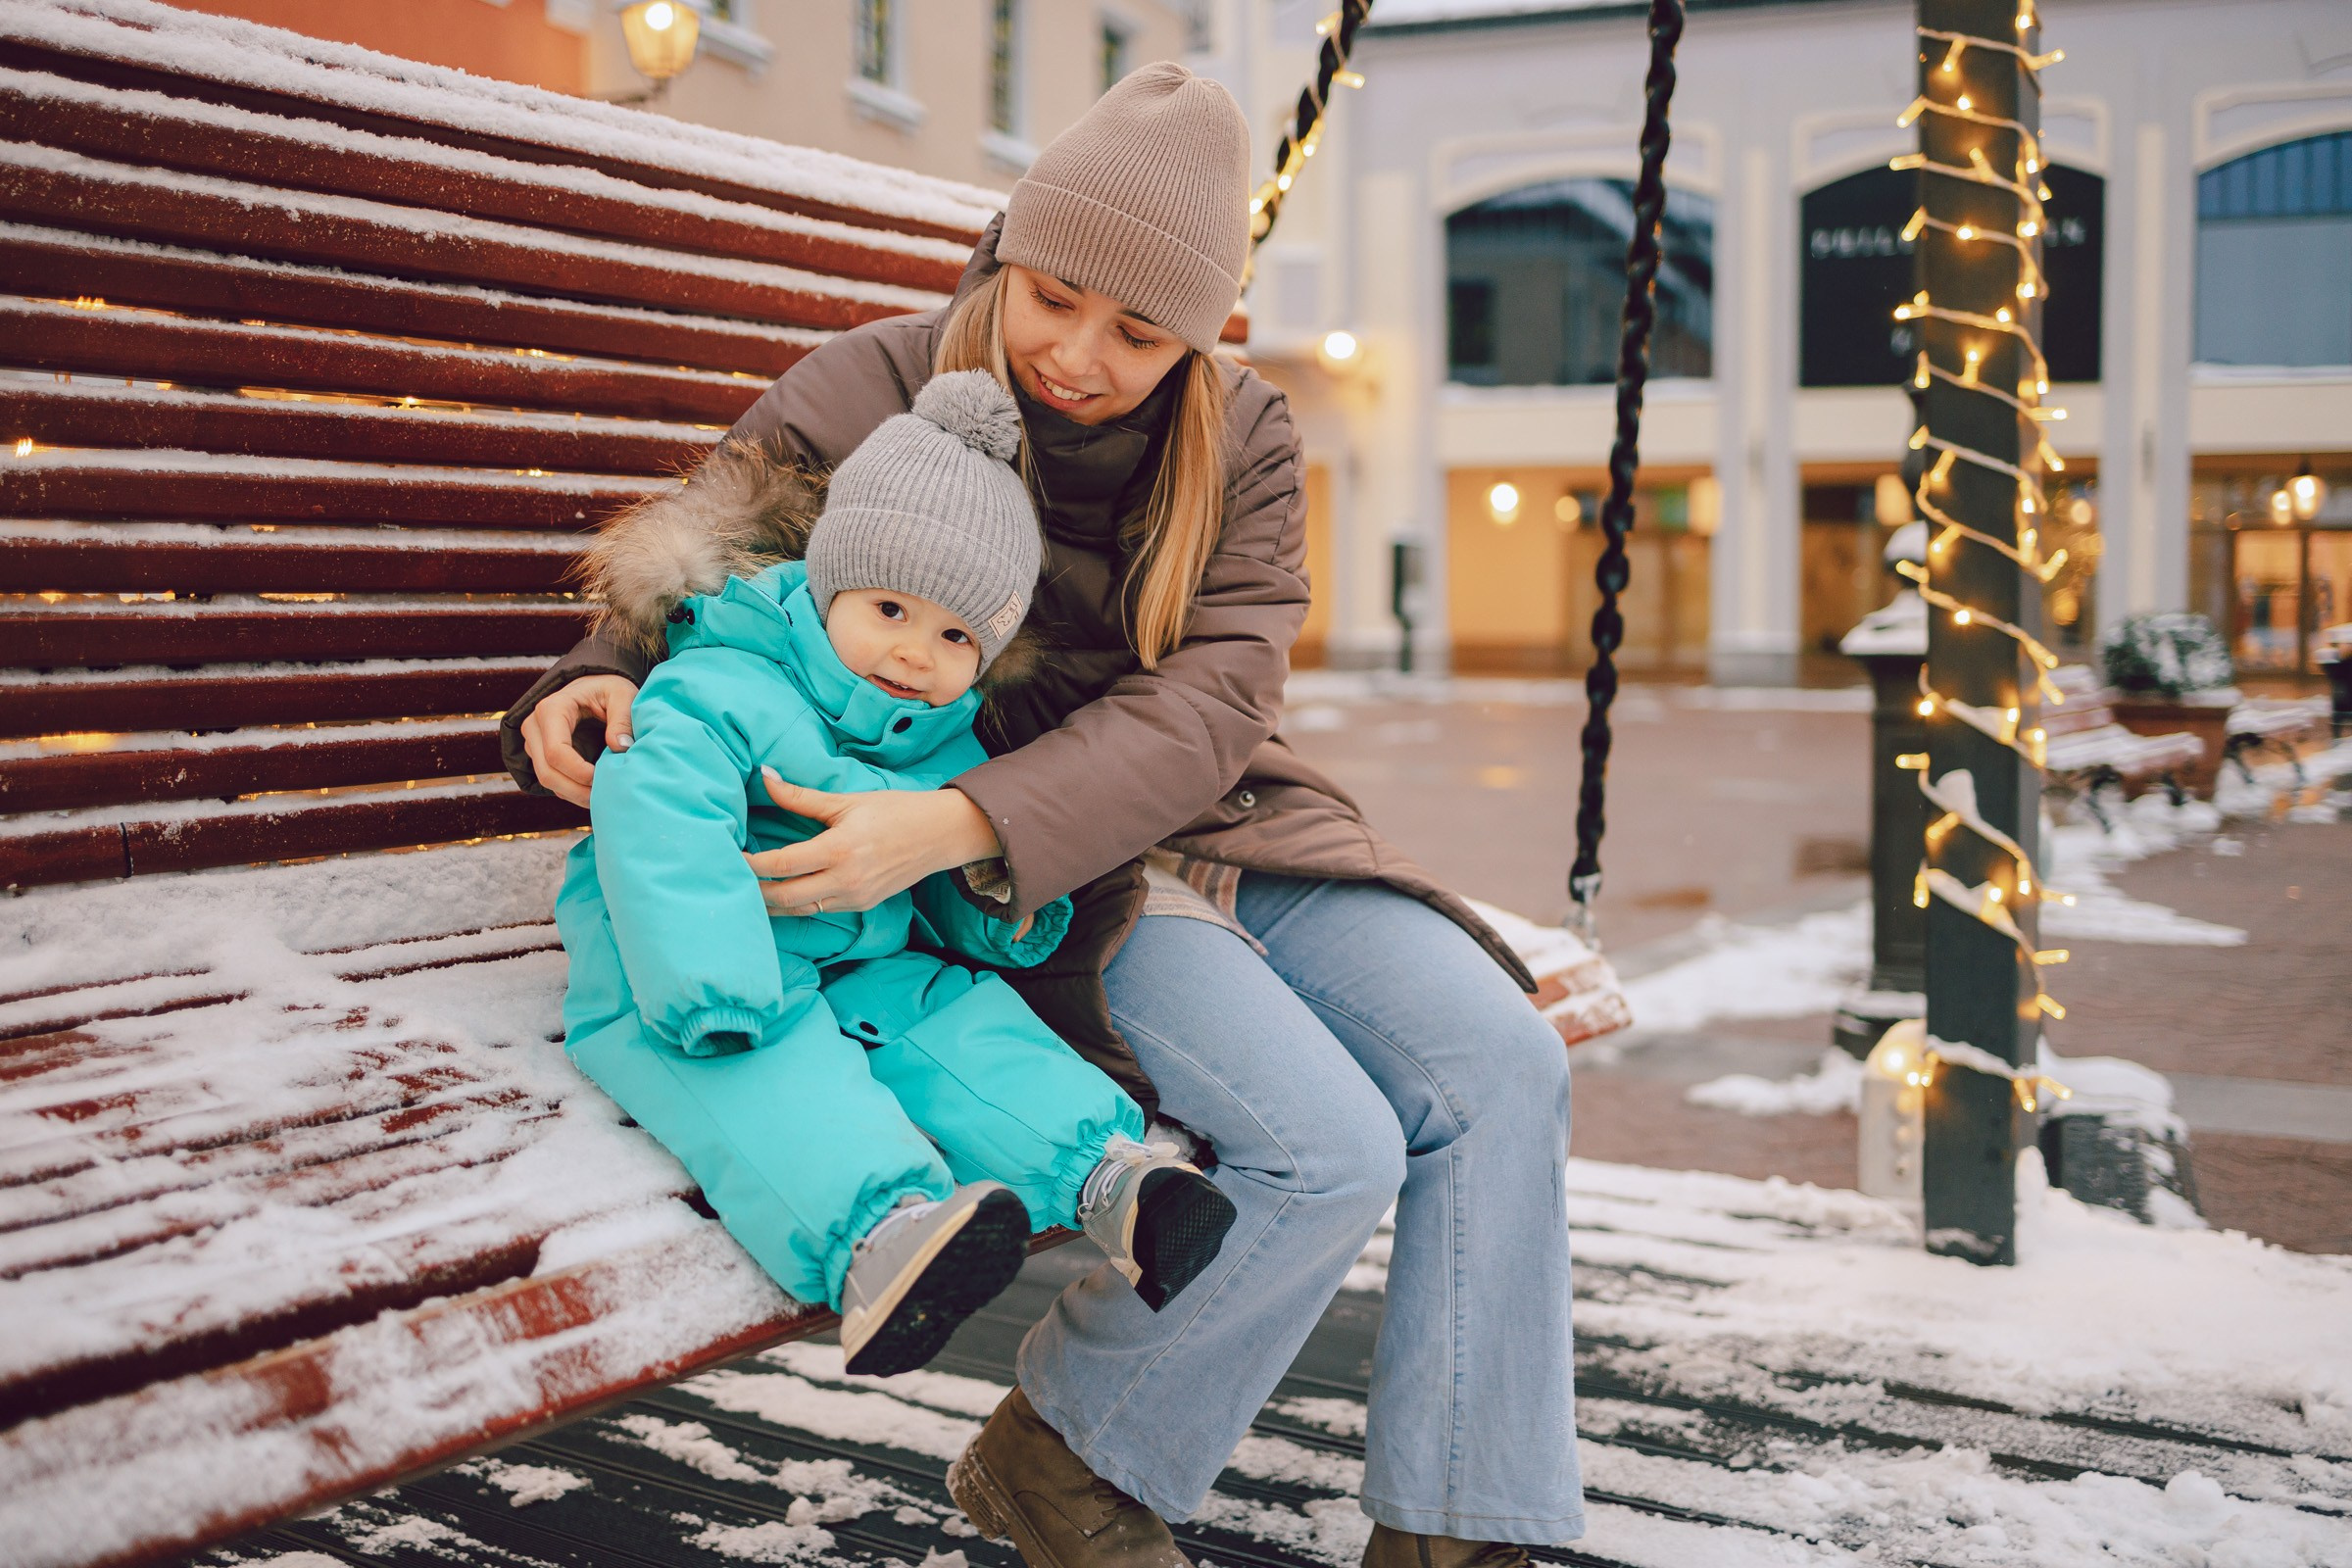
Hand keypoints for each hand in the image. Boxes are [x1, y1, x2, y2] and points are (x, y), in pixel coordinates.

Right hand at [520, 674, 637, 806]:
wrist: (593, 686)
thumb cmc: (607, 688)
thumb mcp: (622, 694)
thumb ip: (623, 718)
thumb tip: (620, 746)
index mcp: (552, 709)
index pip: (556, 752)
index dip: (579, 773)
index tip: (605, 778)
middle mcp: (534, 726)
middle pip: (547, 772)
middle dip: (577, 790)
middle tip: (606, 795)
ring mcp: (533, 742)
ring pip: (547, 780)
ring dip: (575, 794)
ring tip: (603, 795)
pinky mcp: (539, 754)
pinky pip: (552, 781)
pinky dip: (572, 791)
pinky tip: (594, 792)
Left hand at [748, 772, 1000, 915]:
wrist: (940, 835)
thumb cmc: (895, 811)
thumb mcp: (846, 800)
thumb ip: (801, 796)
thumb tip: (765, 776)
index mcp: (839, 849)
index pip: (781, 864)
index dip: (751, 863)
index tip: (732, 856)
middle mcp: (845, 879)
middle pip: (783, 896)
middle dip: (753, 890)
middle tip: (730, 878)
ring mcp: (854, 897)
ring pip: (798, 910)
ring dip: (770, 904)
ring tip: (746, 892)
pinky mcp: (861, 906)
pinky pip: (818, 911)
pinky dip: (795, 905)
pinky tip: (779, 896)